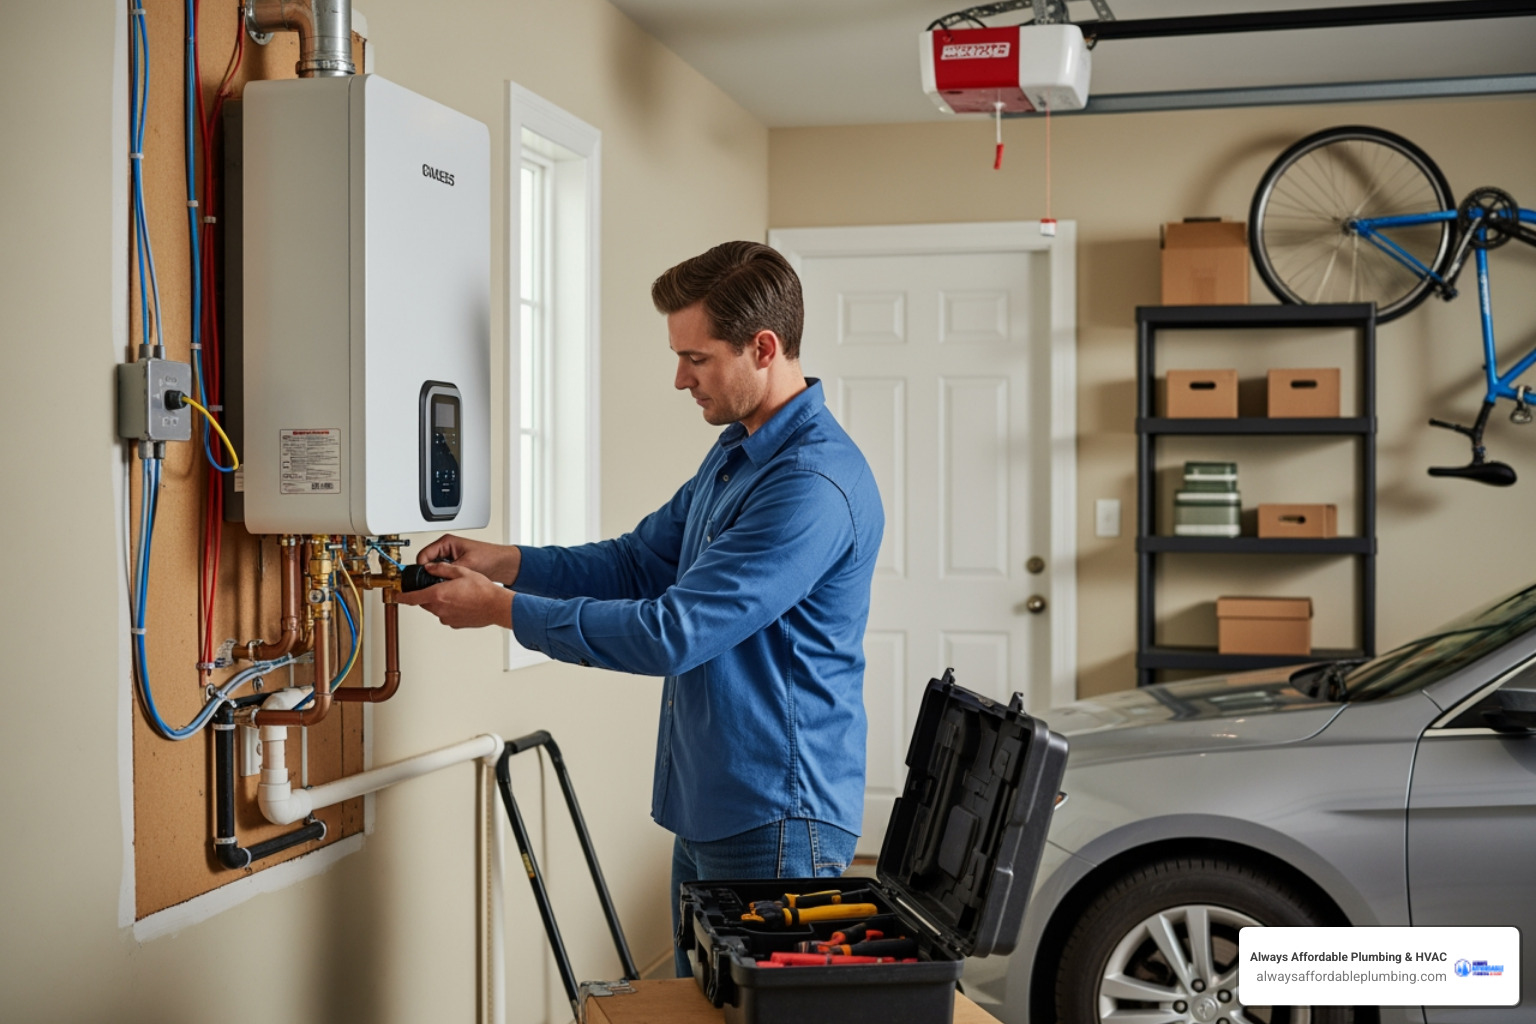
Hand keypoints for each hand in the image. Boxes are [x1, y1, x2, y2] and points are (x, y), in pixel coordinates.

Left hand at [394, 562, 514, 629]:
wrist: (496, 606)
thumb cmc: (482, 590)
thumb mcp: (461, 571)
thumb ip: (442, 569)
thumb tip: (430, 568)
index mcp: (438, 594)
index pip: (412, 598)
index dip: (401, 596)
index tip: (396, 595)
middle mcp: (440, 608)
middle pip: (424, 602)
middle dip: (427, 594)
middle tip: (440, 586)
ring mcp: (446, 618)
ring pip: (435, 608)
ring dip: (440, 601)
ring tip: (457, 594)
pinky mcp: (454, 624)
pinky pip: (445, 615)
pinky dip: (449, 608)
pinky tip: (461, 602)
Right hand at [416, 534, 521, 585]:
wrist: (503, 564)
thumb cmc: (490, 557)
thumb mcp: (467, 563)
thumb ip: (449, 569)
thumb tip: (434, 578)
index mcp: (446, 542)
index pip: (423, 555)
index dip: (421, 568)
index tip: (421, 580)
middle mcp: (446, 549)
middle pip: (427, 564)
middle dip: (428, 575)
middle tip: (431, 585)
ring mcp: (450, 558)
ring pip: (434, 571)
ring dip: (436, 579)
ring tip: (443, 586)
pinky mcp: (455, 567)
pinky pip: (442, 575)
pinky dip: (443, 581)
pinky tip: (449, 586)